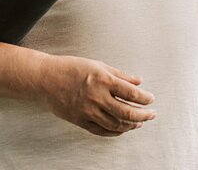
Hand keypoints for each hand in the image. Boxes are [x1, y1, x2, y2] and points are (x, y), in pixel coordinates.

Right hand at [38, 54, 155, 136]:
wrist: (46, 79)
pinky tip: (121, 129)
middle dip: (143, 115)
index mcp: (104, 80)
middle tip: (151, 114)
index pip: (132, 94)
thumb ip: (120, 75)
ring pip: (116, 125)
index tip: (151, 99)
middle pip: (127, 113)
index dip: (145, 99)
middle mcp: (98, 97)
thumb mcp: (98, 65)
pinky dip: (114, 132)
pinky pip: (101, 131)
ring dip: (130, 125)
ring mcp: (88, 111)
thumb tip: (138, 82)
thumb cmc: (71, 68)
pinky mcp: (80, 120)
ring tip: (138, 123)